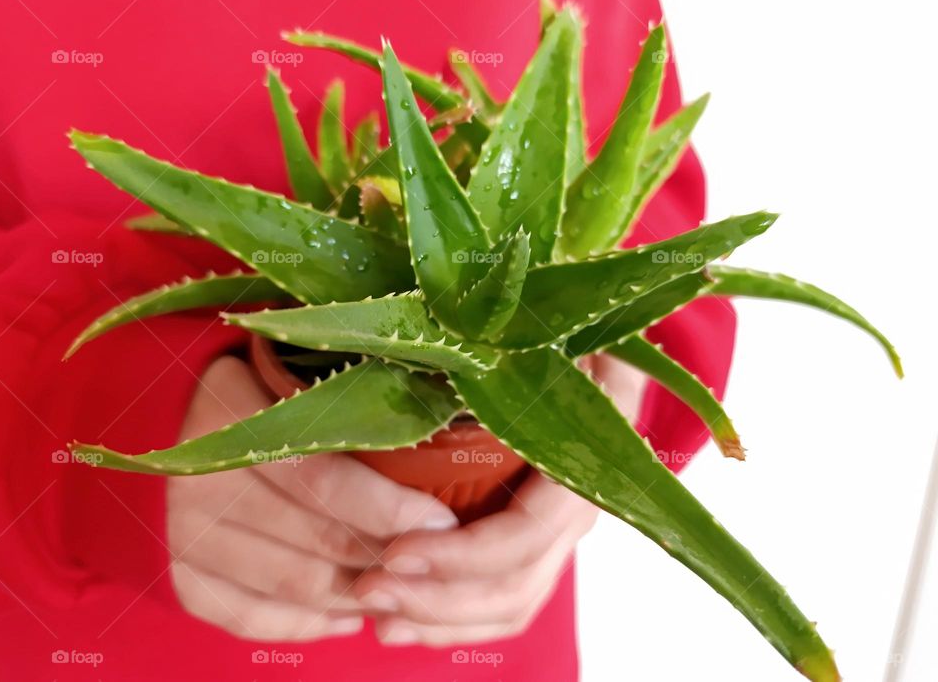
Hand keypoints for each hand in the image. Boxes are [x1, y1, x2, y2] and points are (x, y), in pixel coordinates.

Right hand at [167, 356, 458, 640]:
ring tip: (405, 587)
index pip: (321, 475)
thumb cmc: (248, 389)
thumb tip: (436, 444)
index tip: (441, 520)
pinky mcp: (178, 576)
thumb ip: (345, 401)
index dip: (387, 506)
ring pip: (292, 584)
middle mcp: (197, 480)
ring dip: (357, 593)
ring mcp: (182, 534)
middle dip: (386, 557)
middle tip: (435, 561)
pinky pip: (251, 618)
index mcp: (227, 414)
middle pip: (314, 538)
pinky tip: (349, 615)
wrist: (154, 417)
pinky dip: (308, 624)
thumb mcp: (289, 373)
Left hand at [351, 352, 643, 646]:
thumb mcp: (537, 332)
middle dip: (441, 597)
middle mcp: (580, 502)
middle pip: (519, 579)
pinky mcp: (534, 544)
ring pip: (511, 601)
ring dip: (441, 617)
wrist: (572, 348)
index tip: (396, 550)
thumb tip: (468, 357)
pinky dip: (455, 622)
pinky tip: (402, 624)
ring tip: (376, 614)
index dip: (468, 553)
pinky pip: (504, 603)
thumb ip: (517, 348)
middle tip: (369, 588)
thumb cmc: (546, 331)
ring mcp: (559, 530)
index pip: (533, 529)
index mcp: (586, 454)